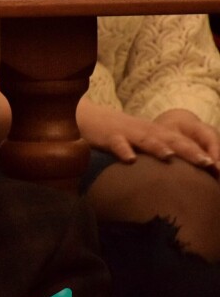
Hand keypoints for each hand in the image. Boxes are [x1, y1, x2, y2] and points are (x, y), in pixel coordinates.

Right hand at [77, 100, 218, 170]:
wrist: (90, 118)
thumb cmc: (120, 136)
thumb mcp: (143, 144)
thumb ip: (160, 155)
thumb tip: (182, 179)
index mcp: (158, 135)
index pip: (184, 143)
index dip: (202, 154)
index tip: (218, 169)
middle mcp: (147, 132)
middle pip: (172, 140)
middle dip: (190, 151)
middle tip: (209, 164)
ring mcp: (128, 133)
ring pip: (147, 140)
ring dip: (160, 148)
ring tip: (173, 157)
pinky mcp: (109, 137)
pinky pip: (117, 144)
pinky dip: (123, 150)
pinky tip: (129, 160)